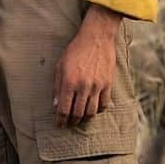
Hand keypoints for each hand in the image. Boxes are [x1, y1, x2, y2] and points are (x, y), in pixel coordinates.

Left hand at [53, 4, 121, 125]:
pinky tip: (93, 108)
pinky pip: (104, 104)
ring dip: (84, 117)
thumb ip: (57, 87)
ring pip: (92, 111)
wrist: (96, 38)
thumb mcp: (60, 66)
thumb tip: (56, 105)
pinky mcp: (108, 84)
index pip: (64, 109)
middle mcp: (83, 86)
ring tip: (80, 117)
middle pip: (78, 113)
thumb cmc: (75, 51)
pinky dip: (98, 110)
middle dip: (72, 121)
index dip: (61, 120)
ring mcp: (97, 86)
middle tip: (69, 123)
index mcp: (69, 82)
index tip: (59, 125)